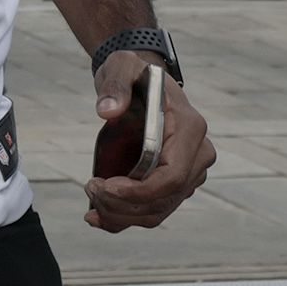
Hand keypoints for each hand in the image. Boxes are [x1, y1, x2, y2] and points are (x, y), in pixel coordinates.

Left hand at [84, 53, 213, 232]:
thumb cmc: (134, 73)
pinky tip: (97, 218)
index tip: (104, 187)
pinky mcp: (173, 183)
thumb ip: (115, 85)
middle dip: (124, 204)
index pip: (173, 176)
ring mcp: (188, 173)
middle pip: (165, 199)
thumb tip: (107, 111)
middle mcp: (198, 156)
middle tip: (89, 189)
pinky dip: (125, 219)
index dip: (139, 191)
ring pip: (159, 210)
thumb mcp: (122, 66)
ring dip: (122, 215)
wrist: (141, 82)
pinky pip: (153, 209)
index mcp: (190, 129)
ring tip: (90, 203)